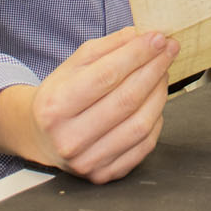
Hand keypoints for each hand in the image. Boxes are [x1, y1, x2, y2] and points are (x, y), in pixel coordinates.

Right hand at [0, 27, 179, 183]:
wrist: (40, 136)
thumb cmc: (60, 96)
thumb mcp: (73, 65)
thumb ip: (107, 48)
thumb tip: (140, 35)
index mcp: (55, 106)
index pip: (107, 76)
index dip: (138, 54)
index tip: (158, 38)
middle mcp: (69, 138)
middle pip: (127, 100)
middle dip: (154, 69)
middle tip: (169, 50)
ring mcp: (87, 161)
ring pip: (140, 123)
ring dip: (160, 92)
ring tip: (163, 72)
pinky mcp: (104, 174)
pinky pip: (144, 145)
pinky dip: (157, 119)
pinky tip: (155, 100)